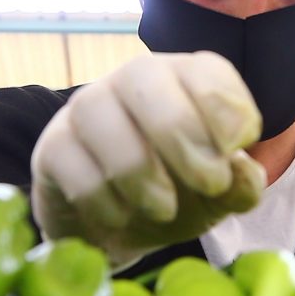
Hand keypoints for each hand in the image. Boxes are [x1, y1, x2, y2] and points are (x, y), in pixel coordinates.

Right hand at [30, 51, 267, 266]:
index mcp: (181, 80)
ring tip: (164, 210)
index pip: (203, 68)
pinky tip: (121, 217)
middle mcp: (130, 82)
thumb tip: (243, 174)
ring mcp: (85, 109)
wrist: (118, 227)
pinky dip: (103, 199)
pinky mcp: (52, 148)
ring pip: (100, 117)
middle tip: (209, 183)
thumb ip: (239, 186)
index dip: (226, 105)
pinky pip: (70, 163)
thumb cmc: (177, 194)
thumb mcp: (218, 196)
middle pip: (144, 75)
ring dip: (140, 171)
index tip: (238, 148)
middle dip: (181, 130)